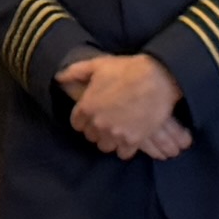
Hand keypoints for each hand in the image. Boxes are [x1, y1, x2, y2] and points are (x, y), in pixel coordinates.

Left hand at [65, 53, 189, 158]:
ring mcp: (115, 134)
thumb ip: (76, 72)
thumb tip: (59, 77)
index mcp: (87, 107)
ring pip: (105, 146)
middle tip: (107, 121)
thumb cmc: (128, 70)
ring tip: (117, 131)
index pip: (77, 123)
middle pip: (91, 136)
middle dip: (97, 129)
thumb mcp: (99, 64)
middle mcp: (98, 124)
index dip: (84, 119)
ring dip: (110, 140)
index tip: (92, 115)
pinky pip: (123, 153)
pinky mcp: (133, 141)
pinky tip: (129, 139)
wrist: (158, 79)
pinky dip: (125, 148)